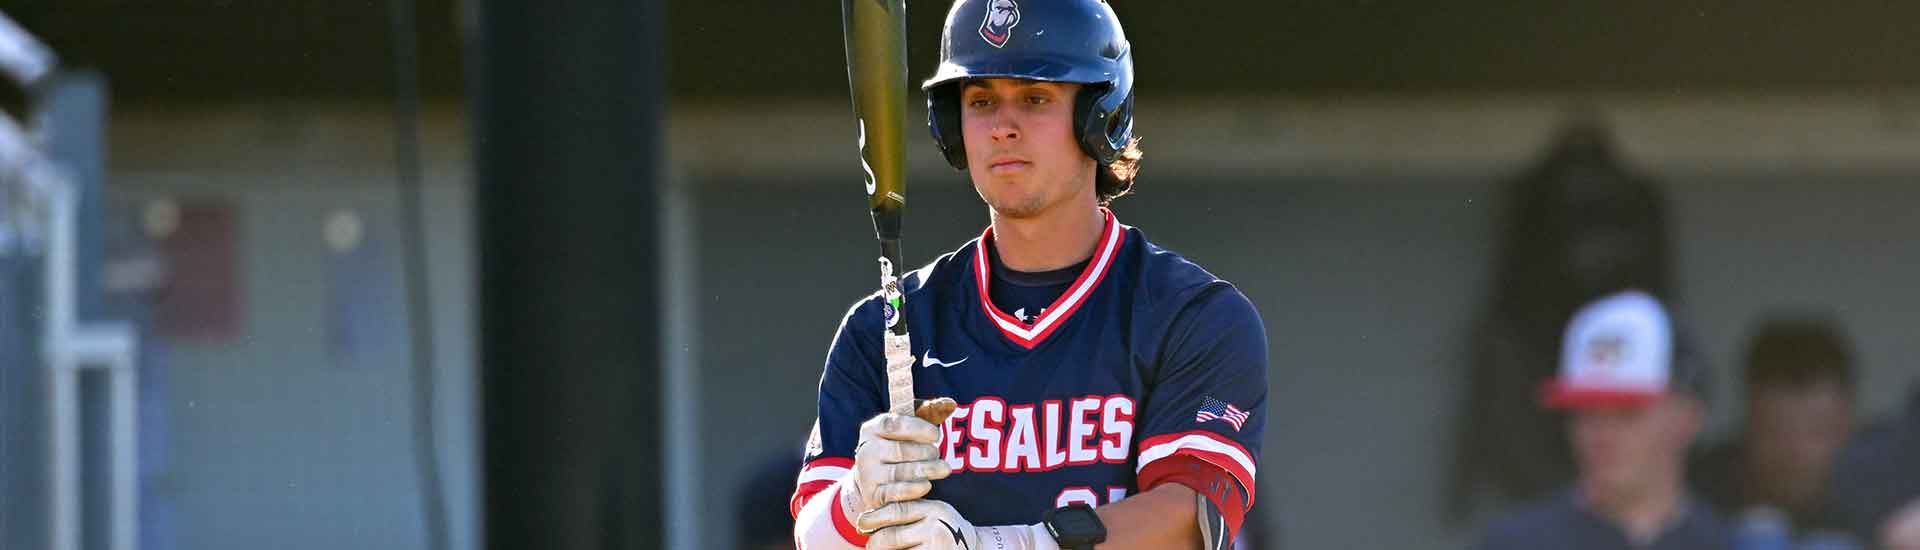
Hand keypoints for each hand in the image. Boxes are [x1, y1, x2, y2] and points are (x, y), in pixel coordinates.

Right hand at [840, 411, 950, 527]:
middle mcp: (866, 450)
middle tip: (938, 454)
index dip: (918, 429)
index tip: (936, 435)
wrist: (873, 480)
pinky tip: (927, 485)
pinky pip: (896, 493)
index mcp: (873, 428)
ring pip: (901, 472)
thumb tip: (950, 404)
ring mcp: (868, 474)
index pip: (894, 425)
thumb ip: (929, 412)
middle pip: (901, 450)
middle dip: (926, 452)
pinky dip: (914, 489)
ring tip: (943, 469)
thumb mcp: (909, 427)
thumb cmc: (898, 446)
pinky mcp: (873, 495)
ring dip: (927, 470)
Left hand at [864, 499, 981, 549]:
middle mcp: (935, 527)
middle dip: (875, 542)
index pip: (897, 510)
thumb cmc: (946, 531)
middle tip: (869, 545)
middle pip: (892, 536)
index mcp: (933, 509)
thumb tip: (870, 517)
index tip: (862, 522)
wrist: (976, 548)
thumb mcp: (934, 513)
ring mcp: (936, 546)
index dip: (875, 517)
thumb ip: (912, 510)